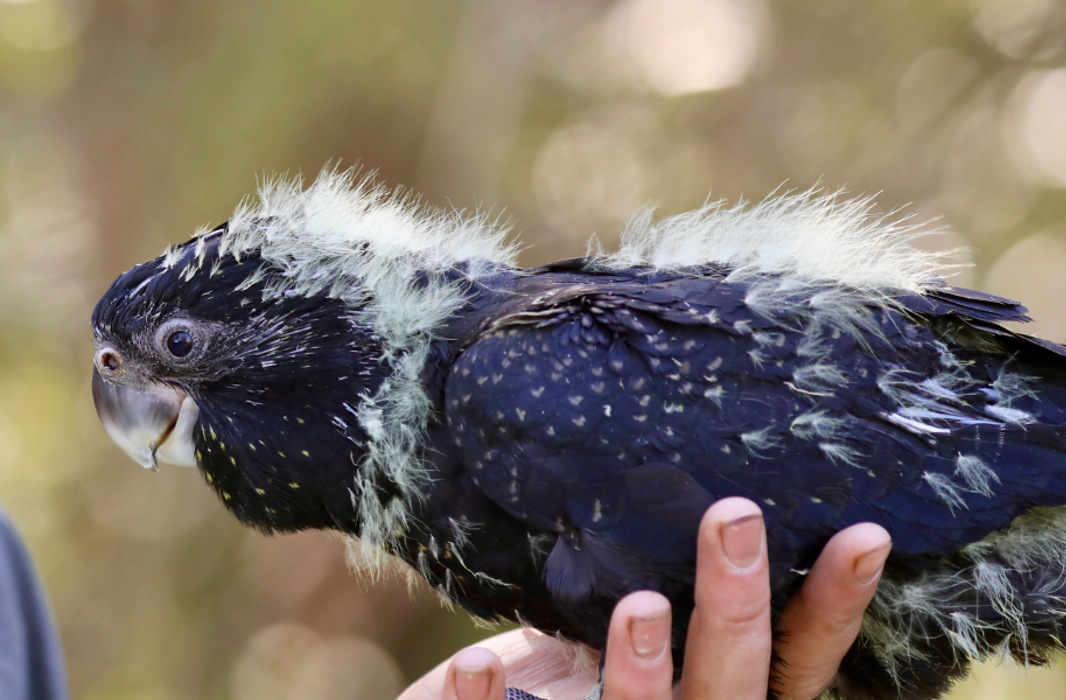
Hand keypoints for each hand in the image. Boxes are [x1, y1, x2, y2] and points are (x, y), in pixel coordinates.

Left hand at [400, 498, 891, 699]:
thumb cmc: (571, 681)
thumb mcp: (627, 636)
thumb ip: (664, 589)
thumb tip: (695, 490)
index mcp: (722, 696)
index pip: (795, 661)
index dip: (832, 606)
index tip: (865, 533)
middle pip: (730, 686)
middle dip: (734, 607)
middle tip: (733, 516)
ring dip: (642, 669)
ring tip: (640, 604)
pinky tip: (473, 659)